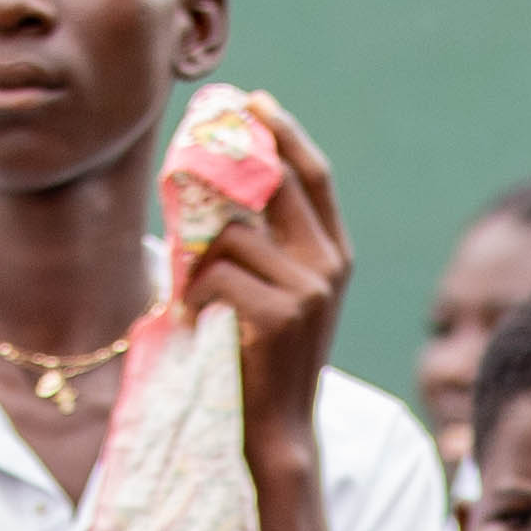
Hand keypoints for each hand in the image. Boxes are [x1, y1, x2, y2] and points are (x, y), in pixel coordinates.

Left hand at [182, 103, 354, 476]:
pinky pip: (217, 274)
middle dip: (234, 159)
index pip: (314, 176)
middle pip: (276, 186)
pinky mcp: (280, 313)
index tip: (253, 99)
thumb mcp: (276, 294)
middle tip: (197, 144)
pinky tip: (203, 321)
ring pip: (231, 237)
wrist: (274, 430)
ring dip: (201, 264)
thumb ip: (265, 246)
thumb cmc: (260, 360)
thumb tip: (217, 187)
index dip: (284, 132)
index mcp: (334, 256)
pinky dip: (197, 294)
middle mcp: (329, 266)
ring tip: (199, 299)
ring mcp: (308, 290)